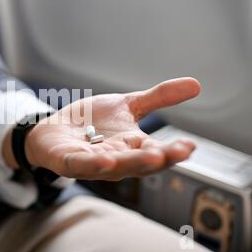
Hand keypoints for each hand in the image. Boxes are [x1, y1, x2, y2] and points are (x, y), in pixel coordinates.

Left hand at [25, 78, 200, 180]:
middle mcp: (116, 158)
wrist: (55, 128)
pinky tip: (106, 160)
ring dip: (133, 163)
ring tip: (152, 158)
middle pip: (139, 162)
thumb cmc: (93, 121)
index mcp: (132, 146)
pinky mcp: (68, 161)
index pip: (156, 152)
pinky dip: (93, 164)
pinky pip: (82, 164)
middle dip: (159, 158)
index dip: (173, 151)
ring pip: (114, 166)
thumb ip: (158, 98)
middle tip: (180, 152)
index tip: (191, 146)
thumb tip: (196, 85)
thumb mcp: (127, 105)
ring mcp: (91, 162)